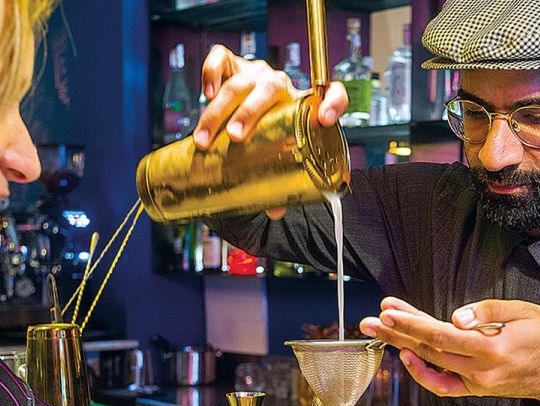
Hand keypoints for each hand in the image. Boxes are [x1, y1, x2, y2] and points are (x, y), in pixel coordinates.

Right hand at [195, 45, 347, 220]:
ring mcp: (256, 72)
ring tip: (206, 138)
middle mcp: (281, 84)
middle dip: (249, 113)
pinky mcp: (233, 64)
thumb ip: (278, 181)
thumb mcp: (275, 154)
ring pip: (239, 82)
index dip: (334, 102)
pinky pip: (220, 59)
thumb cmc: (265, 134)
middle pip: (270, 90)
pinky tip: (206, 93)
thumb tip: (275, 211)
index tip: (325, 119)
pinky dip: (211, 73)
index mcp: (301, 103)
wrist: (244, 109)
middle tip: (235, 137)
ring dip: (219, 110)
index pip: (332, 93)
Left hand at [359, 297, 539, 405]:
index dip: (412, 324)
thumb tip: (457, 317)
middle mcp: (480, 371)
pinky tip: (408, 356)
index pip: (442, 335)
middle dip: (396, 333)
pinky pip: (443, 386)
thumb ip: (491, 312)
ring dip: (402, 346)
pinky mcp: (475, 389)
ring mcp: (476, 383)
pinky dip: (423, 373)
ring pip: (431, 364)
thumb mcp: (527, 312)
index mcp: (492, 349)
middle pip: (428, 349)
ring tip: (380, 330)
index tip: (389, 312)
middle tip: (370, 320)